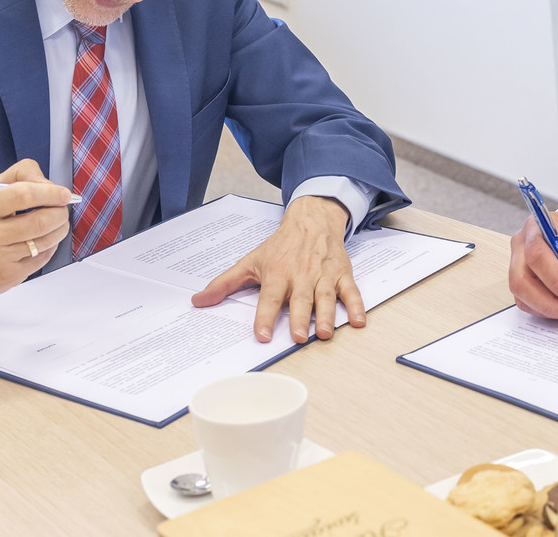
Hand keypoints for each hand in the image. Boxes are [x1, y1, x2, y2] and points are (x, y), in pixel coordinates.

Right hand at [0, 159, 72, 309]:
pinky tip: (42, 241)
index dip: (51, 193)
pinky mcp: (8, 277)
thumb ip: (19, 176)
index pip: (24, 195)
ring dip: (59, 229)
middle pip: (41, 221)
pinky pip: (43, 259)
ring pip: (46, 241)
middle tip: (61, 209)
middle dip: (60, 213)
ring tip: (55, 223)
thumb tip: (48, 184)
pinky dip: (49, 247)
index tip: (63, 194)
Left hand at [191, 196, 358, 343]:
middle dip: (300, 318)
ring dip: (327, 315)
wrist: (311, 219)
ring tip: (325, 333)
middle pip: (300, 300)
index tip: (262, 335)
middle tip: (299, 337)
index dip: (265, 317)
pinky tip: (358, 321)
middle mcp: (301, 275)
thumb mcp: (250, 261)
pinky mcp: (342, 274)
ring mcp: (323, 275)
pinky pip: (351, 291)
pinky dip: (357, 305)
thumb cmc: (280, 246)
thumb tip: (198, 301)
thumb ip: (224, 283)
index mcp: (278, 273)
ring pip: (326, 297)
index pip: (270, 298)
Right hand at [507, 206, 557, 321]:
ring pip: (523, 295)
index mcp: (538, 226)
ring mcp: (521, 263)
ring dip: (551, 309)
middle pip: (522, 279)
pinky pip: (529, 302)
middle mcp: (523, 244)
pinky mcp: (526, 280)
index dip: (555, 280)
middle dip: (550, 302)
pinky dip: (549, 311)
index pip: (536, 255)